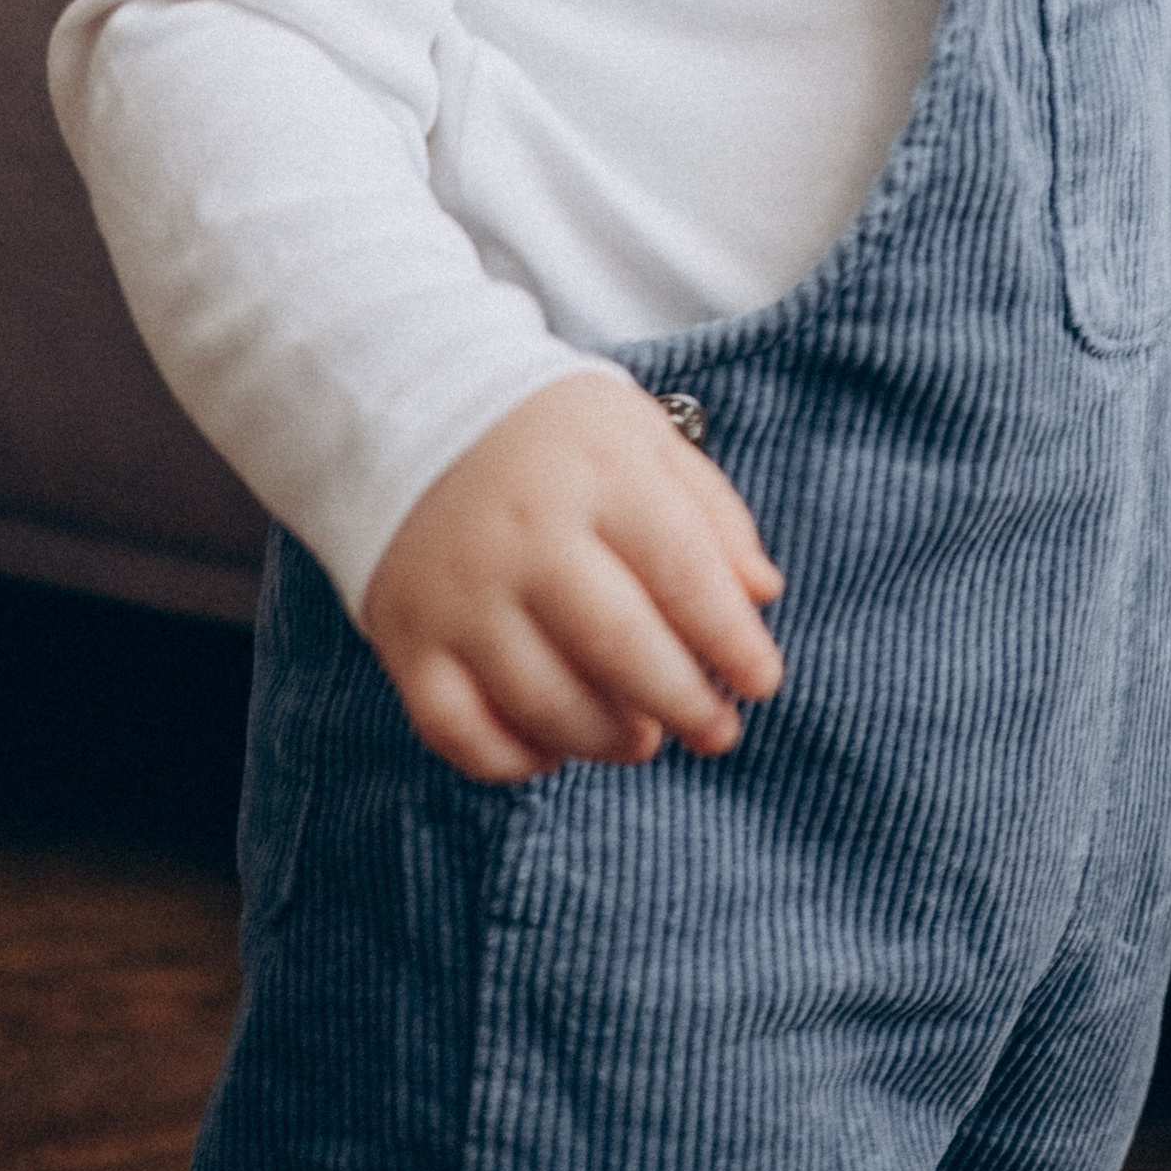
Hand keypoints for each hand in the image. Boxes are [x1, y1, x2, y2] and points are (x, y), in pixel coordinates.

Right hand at [360, 375, 784, 785]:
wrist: (413, 409)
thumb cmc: (553, 437)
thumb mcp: (643, 438)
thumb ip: (711, 513)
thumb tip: (762, 595)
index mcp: (597, 473)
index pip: (682, 570)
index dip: (732, 639)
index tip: (763, 680)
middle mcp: (525, 534)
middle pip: (619, 646)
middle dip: (684, 703)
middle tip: (718, 731)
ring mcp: (459, 592)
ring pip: (546, 702)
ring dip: (608, 739)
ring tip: (643, 738)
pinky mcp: (406, 639)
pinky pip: (458, 731)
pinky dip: (513, 760)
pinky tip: (553, 749)